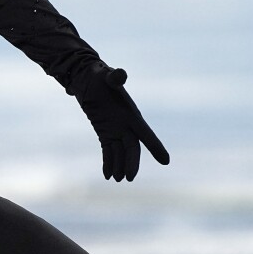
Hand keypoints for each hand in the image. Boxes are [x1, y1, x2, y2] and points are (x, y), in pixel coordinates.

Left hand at [73, 64, 169, 181]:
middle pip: (132, 148)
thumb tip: (120, 74)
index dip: (155, 147)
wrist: (86, 79)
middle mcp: (126, 124)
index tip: (165, 161)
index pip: (145, 133)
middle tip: (129, 178)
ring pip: (120, 152)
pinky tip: (107, 175)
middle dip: (131, 163)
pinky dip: (108, 162)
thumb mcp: (107, 76)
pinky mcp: (104, 133)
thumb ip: (115, 77)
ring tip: (117, 180)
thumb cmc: (100, 76)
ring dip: (119, 166)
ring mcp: (115, 130)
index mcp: (131, 114)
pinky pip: (108, 151)